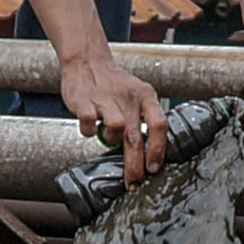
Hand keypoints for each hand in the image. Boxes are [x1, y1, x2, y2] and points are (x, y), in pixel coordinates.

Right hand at [60, 52, 168, 182]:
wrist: (88, 60)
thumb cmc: (114, 84)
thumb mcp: (137, 95)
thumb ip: (143, 120)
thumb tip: (148, 154)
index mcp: (146, 96)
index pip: (159, 126)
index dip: (157, 150)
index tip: (153, 169)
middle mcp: (129, 98)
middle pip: (136, 137)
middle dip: (135, 165)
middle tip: (133, 182)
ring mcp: (106, 99)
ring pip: (115, 129)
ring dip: (111, 140)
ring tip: (107, 137)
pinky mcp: (84, 101)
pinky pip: (89, 124)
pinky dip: (88, 131)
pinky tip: (89, 127)